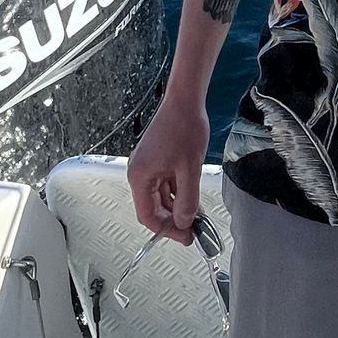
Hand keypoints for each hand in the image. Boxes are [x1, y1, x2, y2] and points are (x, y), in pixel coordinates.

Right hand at [127, 88, 208, 244]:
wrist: (185, 101)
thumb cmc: (183, 128)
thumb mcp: (189, 170)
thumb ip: (187, 200)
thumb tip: (185, 222)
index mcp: (140, 177)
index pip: (147, 215)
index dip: (166, 229)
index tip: (185, 236)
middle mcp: (139, 173)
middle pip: (153, 208)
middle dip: (173, 220)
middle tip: (194, 230)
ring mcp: (148, 166)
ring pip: (161, 197)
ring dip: (178, 207)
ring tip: (198, 217)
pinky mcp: (158, 160)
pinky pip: (165, 185)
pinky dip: (178, 194)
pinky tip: (193, 200)